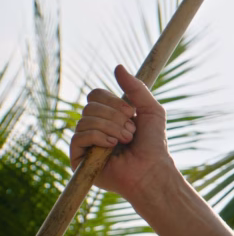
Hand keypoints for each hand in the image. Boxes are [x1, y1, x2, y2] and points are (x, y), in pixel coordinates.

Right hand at [69, 65, 174, 198]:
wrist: (151, 169)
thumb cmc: (154, 143)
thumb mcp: (151, 110)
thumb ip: (136, 88)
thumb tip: (118, 66)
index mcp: (108, 115)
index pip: (95, 95)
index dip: (112, 100)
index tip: (131, 112)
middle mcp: (95, 127)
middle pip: (90, 106)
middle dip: (116, 117)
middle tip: (132, 131)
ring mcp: (85, 142)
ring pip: (85, 119)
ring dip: (111, 128)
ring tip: (126, 141)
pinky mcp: (78, 158)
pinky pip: (79, 136)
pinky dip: (99, 138)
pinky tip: (112, 146)